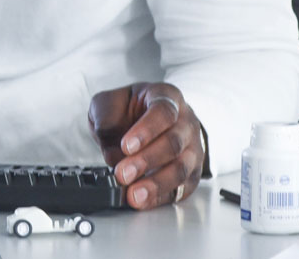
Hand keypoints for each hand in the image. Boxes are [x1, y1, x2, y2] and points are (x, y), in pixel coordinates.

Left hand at [88, 82, 205, 209]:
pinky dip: (160, 197)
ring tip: (133, 194)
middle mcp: (186, 122)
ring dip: (156, 183)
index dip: (146, 130)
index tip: (126, 146)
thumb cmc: (129, 109)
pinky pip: (181, 188)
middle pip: (174, 142)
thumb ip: (106, 119)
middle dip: (146, 161)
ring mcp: (192, 148)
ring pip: (181, 168)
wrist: (144, 119)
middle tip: (123, 173)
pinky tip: (143, 200)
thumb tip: (113, 154)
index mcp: (167, 97)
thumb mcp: (109, 102)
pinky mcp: (191, 173)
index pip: (163, 112)